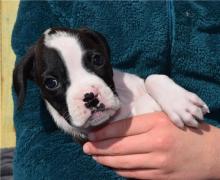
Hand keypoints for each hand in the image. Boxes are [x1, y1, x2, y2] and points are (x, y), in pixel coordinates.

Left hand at [83, 112, 219, 178]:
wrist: (212, 153)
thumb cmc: (187, 130)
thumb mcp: (166, 118)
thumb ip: (143, 123)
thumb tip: (117, 130)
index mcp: (157, 123)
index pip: (123, 128)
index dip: (104, 132)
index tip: (92, 135)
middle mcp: (156, 142)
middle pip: (120, 146)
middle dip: (99, 148)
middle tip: (86, 148)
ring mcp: (159, 162)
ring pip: (124, 163)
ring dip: (107, 160)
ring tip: (95, 157)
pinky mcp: (162, 177)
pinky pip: (135, 175)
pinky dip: (121, 171)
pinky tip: (112, 167)